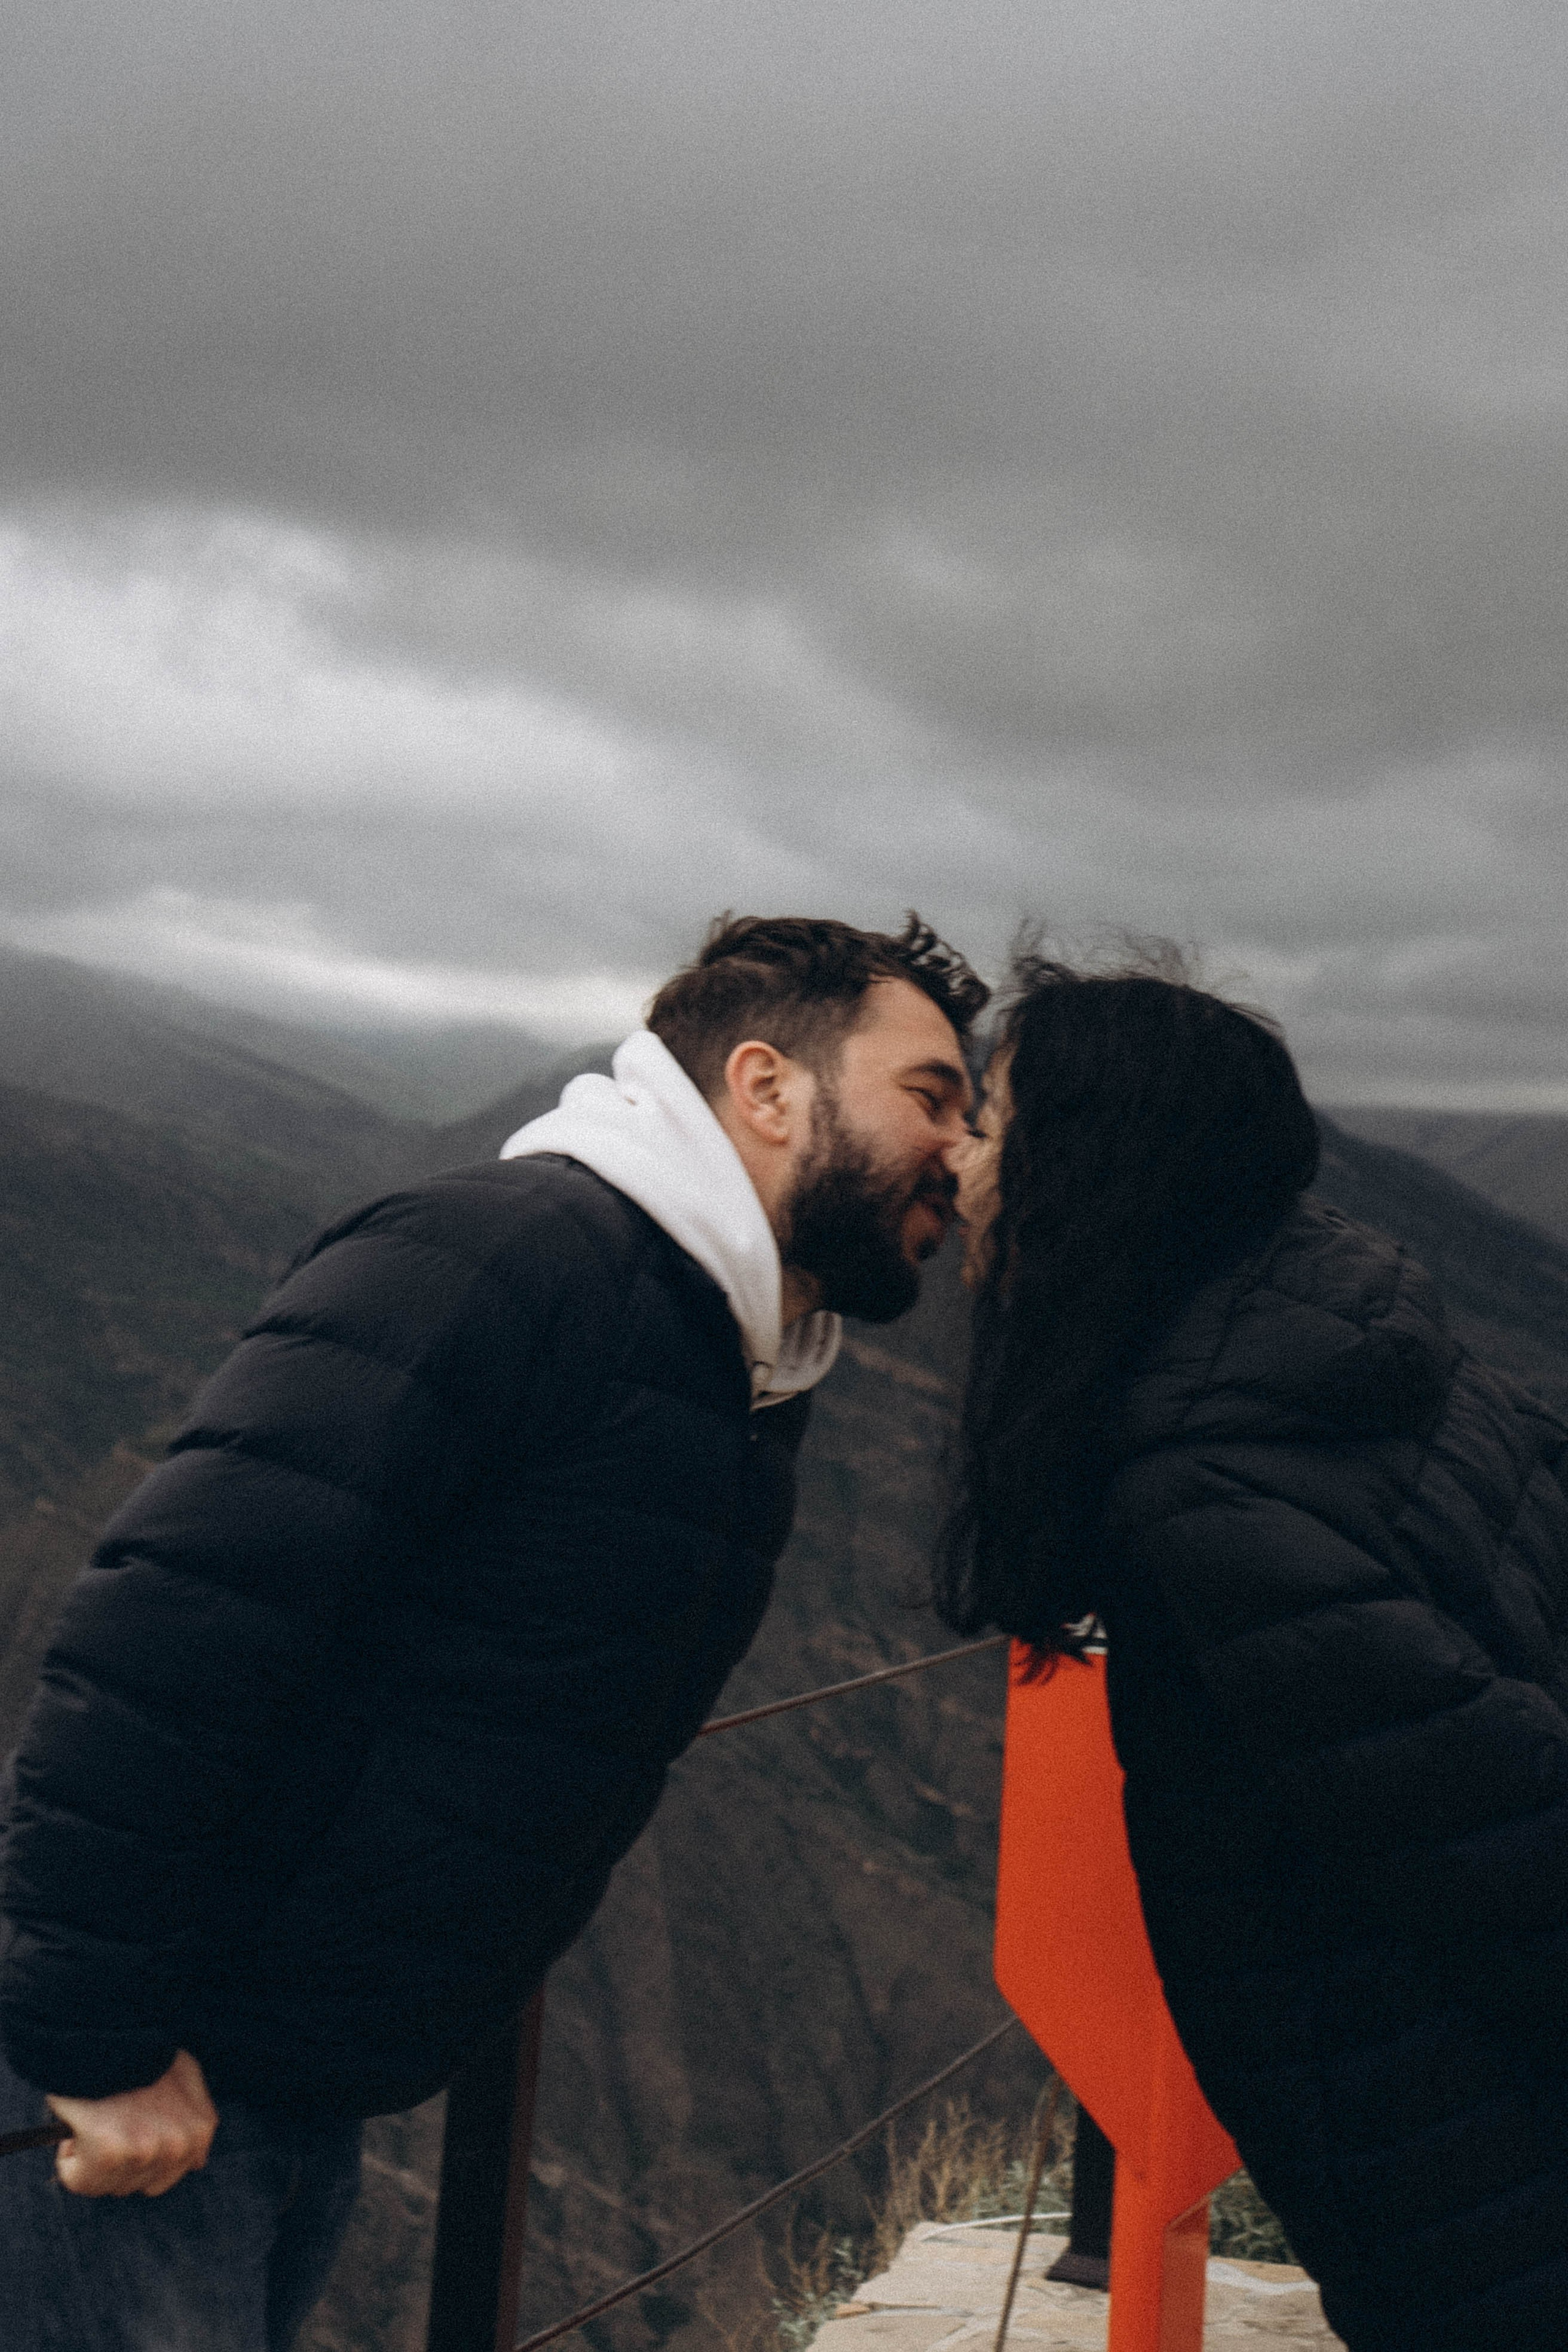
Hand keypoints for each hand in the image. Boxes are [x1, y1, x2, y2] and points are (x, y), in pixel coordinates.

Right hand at [47, 2049, 217, 2196]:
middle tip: (110, 2121)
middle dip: (119, 2161)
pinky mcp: (110, 2153)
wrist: (110, 2027)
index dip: (140, 2152)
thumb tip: (197, 2161)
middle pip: (137, 2185)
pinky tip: (78, 2127)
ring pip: (107, 2185)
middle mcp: (178, 2147)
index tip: (129, 2128)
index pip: (166, 2176)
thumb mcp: (186, 2076)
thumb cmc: (144, 2049)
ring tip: (95, 2119)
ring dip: (93, 2160)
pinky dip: (69, 2160)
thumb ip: (194, 2116)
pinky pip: (79, 2180)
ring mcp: (146, 2152)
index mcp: (199, 2132)